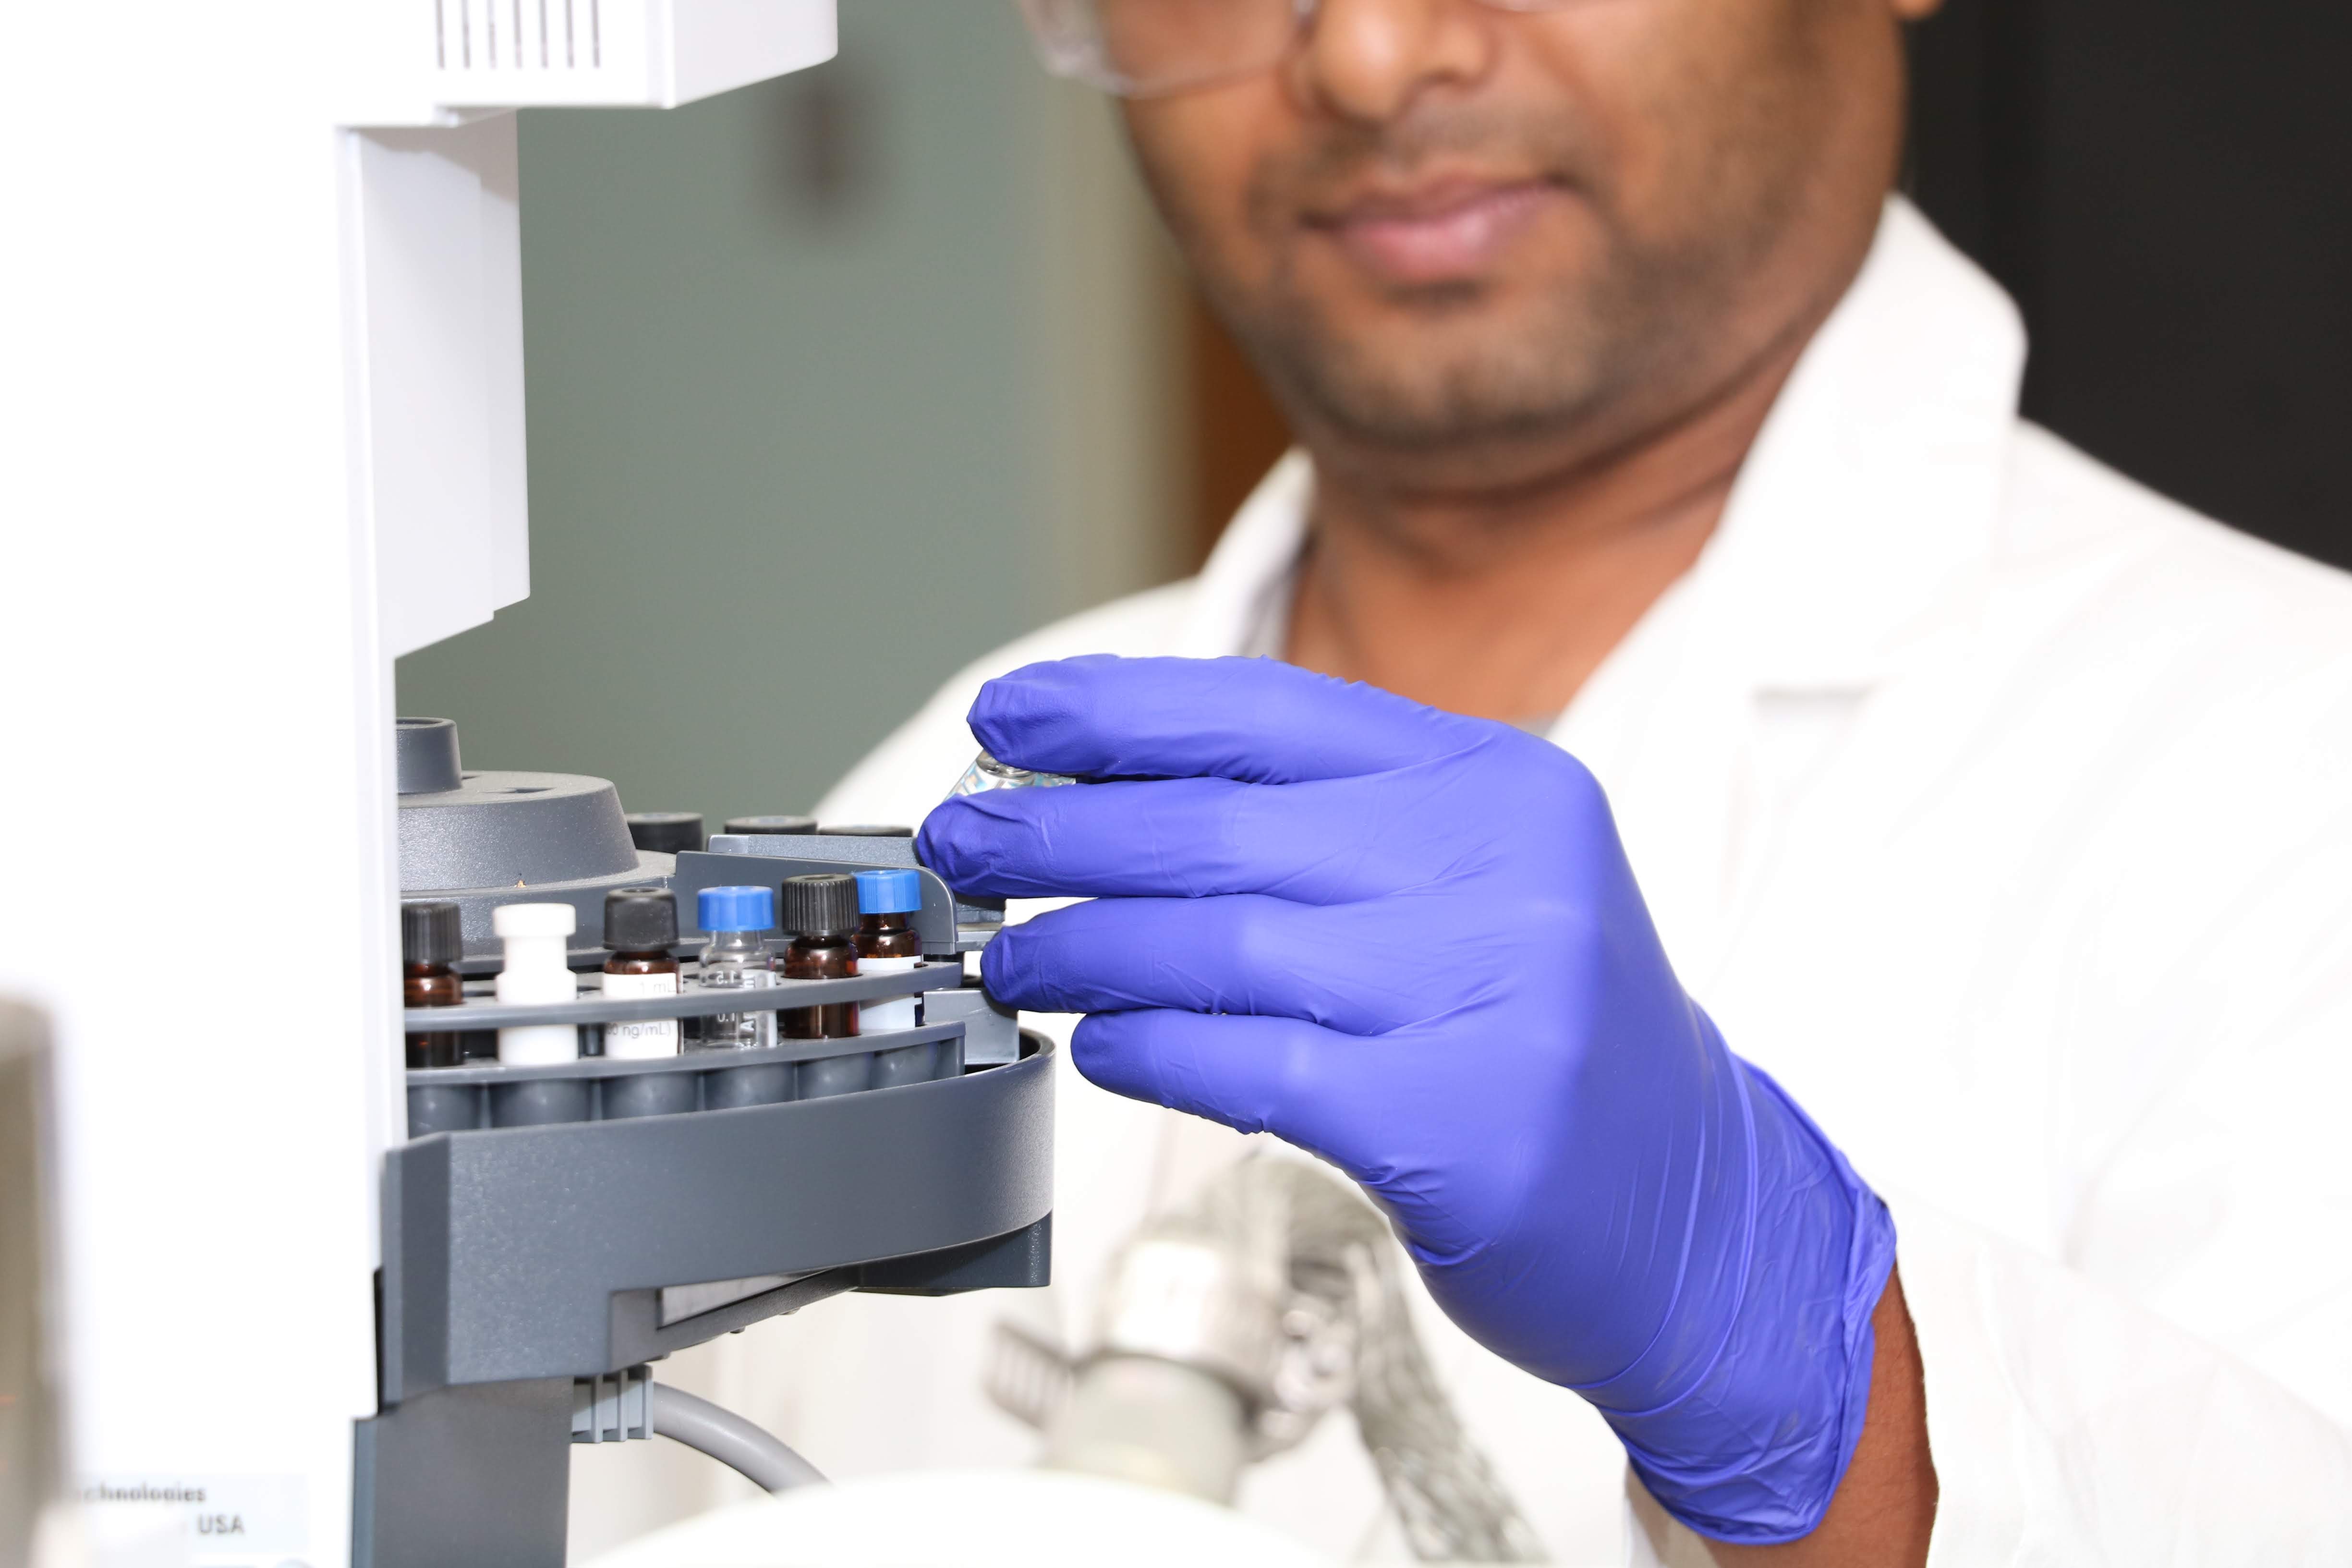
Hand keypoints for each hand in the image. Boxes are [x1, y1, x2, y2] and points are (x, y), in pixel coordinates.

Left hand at [919, 656, 1897, 1543]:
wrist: (1700, 1212)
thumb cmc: (1548, 1038)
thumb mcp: (1478, 885)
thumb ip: (1330, 830)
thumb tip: (1117, 796)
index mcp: (1502, 785)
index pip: (1272, 710)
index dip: (1120, 710)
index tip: (1013, 720)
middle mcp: (1507, 873)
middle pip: (1224, 829)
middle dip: (1064, 832)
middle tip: (967, 844)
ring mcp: (1495, 999)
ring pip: (1224, 946)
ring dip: (1084, 949)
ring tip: (1016, 960)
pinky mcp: (1462, 1128)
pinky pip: (1255, 1066)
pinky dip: (1153, 1050)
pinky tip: (1100, 1046)